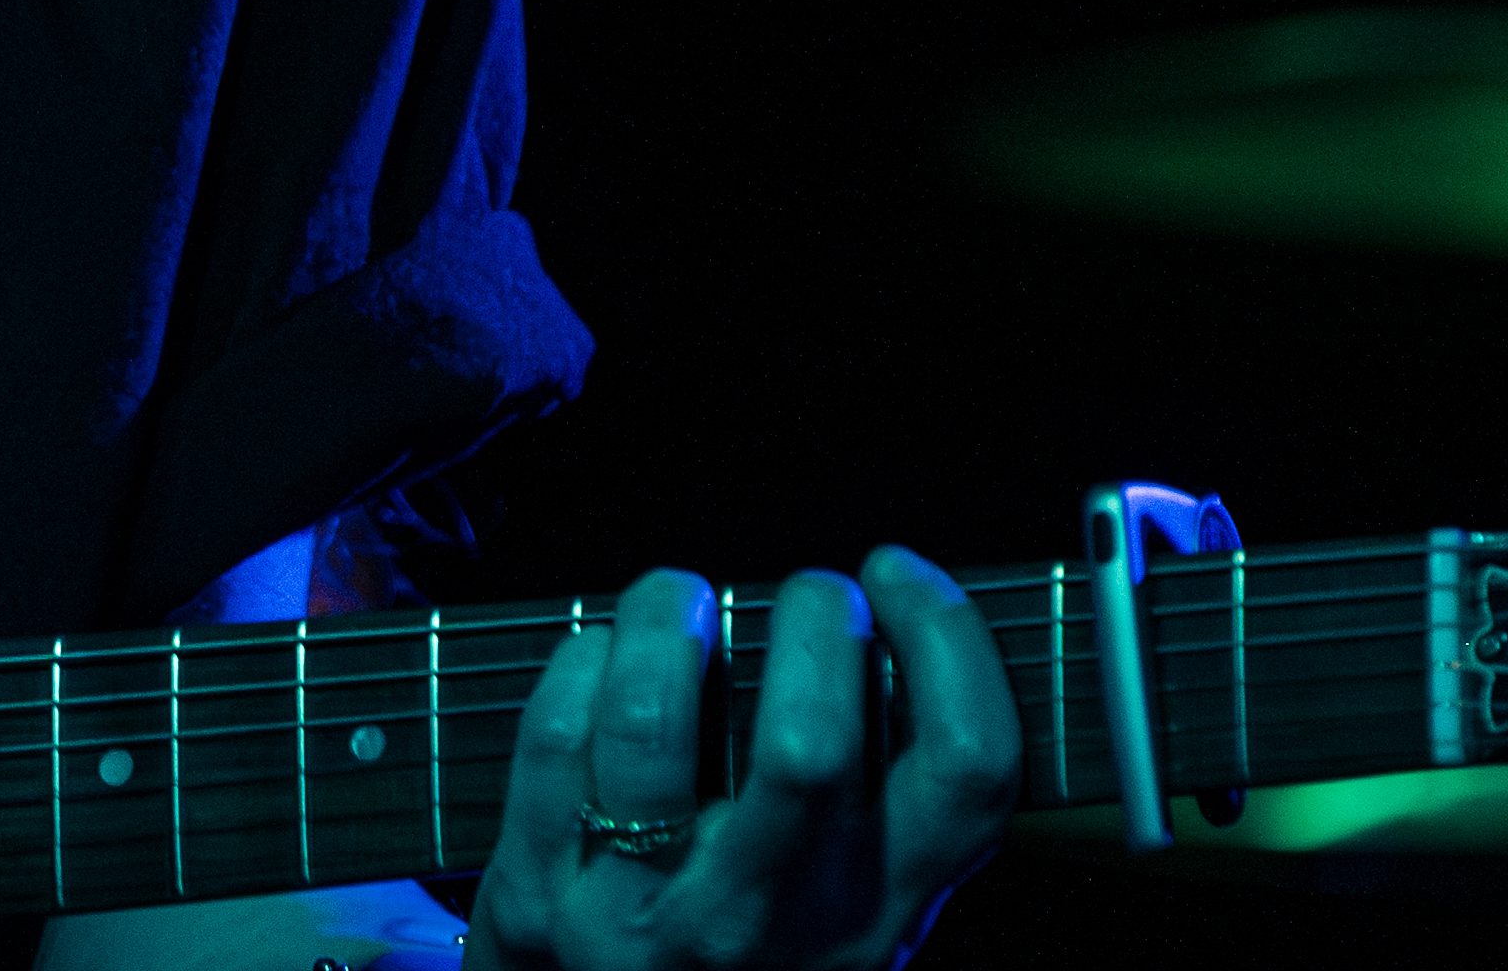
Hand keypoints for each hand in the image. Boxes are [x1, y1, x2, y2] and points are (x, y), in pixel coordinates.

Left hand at [471, 562, 1010, 970]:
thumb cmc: (746, 957)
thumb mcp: (846, 911)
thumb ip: (883, 806)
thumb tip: (891, 626)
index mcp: (877, 914)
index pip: (965, 773)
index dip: (947, 641)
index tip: (899, 575)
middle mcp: (771, 921)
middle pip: (808, 741)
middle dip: (811, 616)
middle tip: (802, 591)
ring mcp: (649, 917)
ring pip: (654, 722)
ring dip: (666, 618)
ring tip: (678, 598)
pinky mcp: (541, 900)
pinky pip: (554, 740)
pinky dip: (578, 664)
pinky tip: (600, 656)